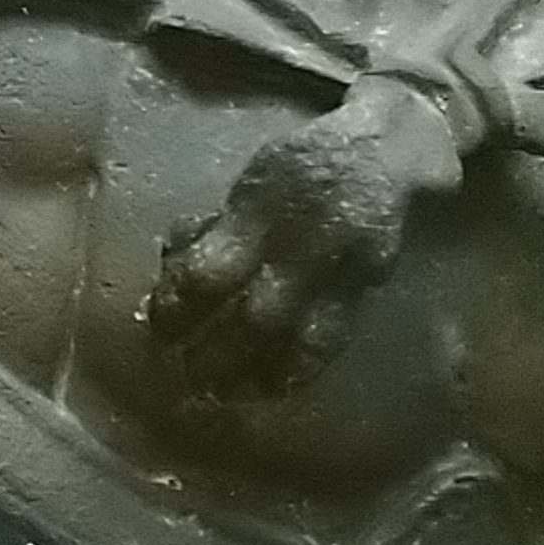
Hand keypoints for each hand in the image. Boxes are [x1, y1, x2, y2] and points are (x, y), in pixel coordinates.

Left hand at [147, 75, 461, 393]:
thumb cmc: (303, 163)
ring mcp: (343, 270)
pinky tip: (281, 382)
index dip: (178, 306)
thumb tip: (176, 270)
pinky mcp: (369, 284)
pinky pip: (334, 334)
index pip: (208, 272)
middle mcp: (303, 244)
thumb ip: (219, 228)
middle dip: (221, 356)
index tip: (160, 325)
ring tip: (237, 394)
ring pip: (302, 340)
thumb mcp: (252, 182)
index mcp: (262, 210)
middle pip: (257, 318)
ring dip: (265, 373)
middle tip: (191, 376)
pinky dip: (304, 364)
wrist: (383, 150)